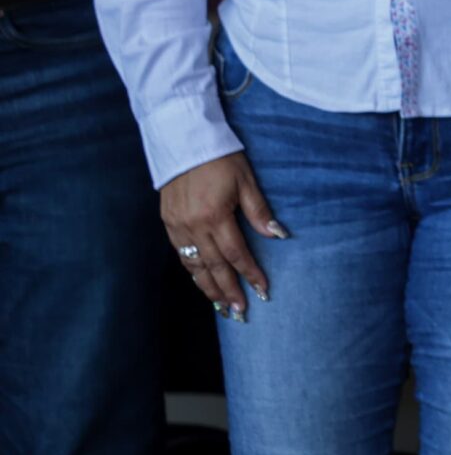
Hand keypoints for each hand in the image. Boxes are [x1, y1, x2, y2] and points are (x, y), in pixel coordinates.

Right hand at [162, 152, 285, 319]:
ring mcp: (177, 226)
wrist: (184, 142)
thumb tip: (277, 235)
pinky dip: (193, 272)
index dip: (249, 274)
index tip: (262, 291)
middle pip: (213, 267)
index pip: (236, 254)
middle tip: (240, 312)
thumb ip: (259, 211)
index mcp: (215, 215)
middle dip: (228, 291)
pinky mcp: (168, 223)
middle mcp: (193, 226)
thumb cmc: (221, 158)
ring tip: (221, 306)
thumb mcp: (246, 180)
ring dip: (208, 287)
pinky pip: (181, 255)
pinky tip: (201, 281)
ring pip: (194, 266)